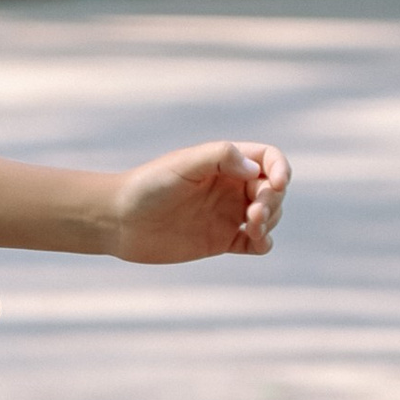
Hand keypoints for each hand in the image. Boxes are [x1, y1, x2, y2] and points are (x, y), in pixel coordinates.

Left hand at [111, 140, 289, 262]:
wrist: (119, 220)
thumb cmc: (148, 186)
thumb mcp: (183, 164)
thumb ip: (220, 157)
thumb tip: (255, 168)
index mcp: (224, 162)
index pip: (268, 159)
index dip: (280, 168)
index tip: (277, 183)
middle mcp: (229, 186)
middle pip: (273, 189)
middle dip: (273, 199)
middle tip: (255, 211)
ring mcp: (227, 214)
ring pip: (270, 215)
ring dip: (271, 220)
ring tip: (252, 226)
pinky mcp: (222, 240)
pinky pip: (256, 242)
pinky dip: (264, 242)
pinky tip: (256, 241)